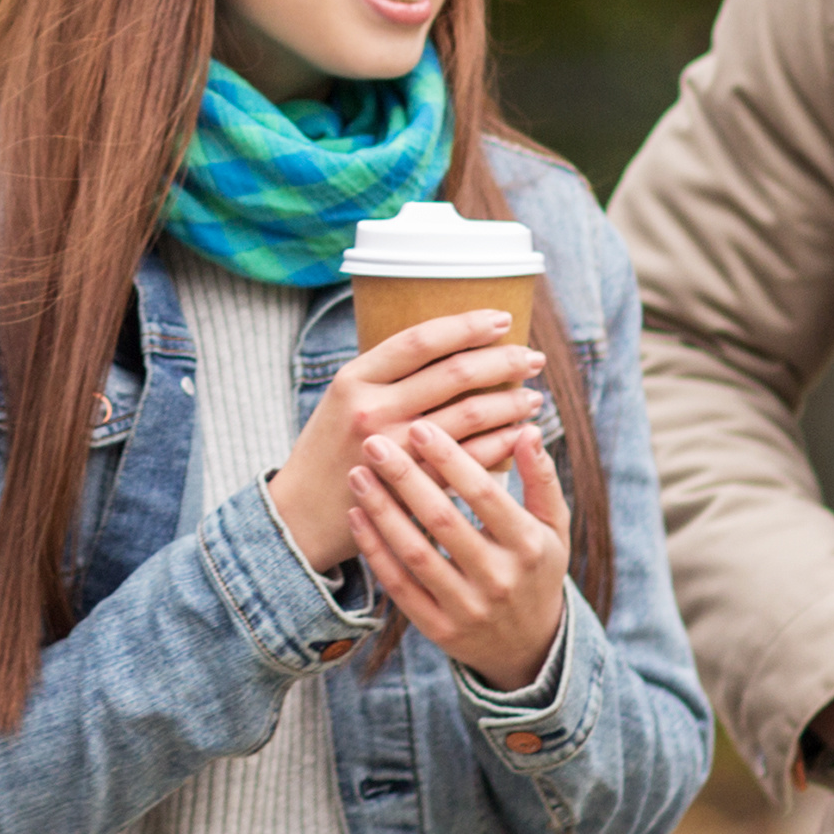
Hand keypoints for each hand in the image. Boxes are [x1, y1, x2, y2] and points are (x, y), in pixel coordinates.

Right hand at [266, 313, 543, 574]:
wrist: (301, 514)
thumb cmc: (330, 449)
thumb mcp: (343, 398)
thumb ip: (388, 375)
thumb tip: (455, 344)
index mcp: (354, 378)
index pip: (421, 340)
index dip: (467, 325)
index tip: (503, 319)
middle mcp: (372, 409)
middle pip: (454, 374)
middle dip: (503, 361)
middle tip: (532, 358)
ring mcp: (393, 450)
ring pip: (470, 414)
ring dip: (510, 402)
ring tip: (533, 397)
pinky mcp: (411, 487)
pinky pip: (471, 459)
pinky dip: (502, 442)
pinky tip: (519, 434)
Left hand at [350, 413, 572, 688]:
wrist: (528, 646)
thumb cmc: (537, 568)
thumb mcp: (553, 527)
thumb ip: (542, 479)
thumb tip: (528, 430)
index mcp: (528, 546)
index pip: (484, 494)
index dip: (450, 459)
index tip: (420, 426)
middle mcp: (499, 579)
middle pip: (443, 520)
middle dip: (405, 477)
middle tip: (374, 442)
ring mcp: (467, 608)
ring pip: (415, 553)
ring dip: (382, 510)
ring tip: (357, 473)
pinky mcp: (438, 629)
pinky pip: (399, 586)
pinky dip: (374, 550)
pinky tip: (356, 516)